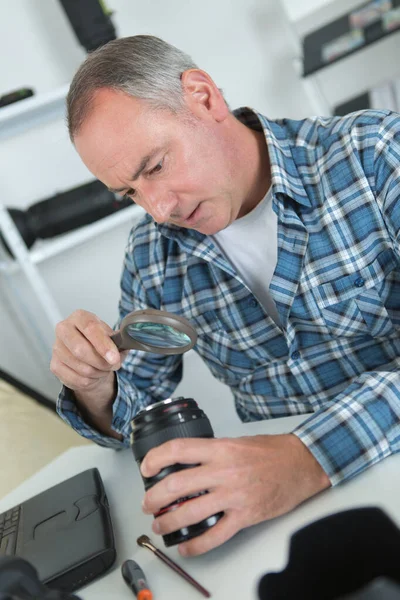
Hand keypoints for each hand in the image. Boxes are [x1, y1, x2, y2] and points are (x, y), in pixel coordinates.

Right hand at [51, 310, 126, 437]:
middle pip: (80, 349)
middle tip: (113, 365)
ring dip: (98, 372)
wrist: (90, 357)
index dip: (103, 345)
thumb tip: (129, 341)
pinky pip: (75, 379)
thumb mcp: (114, 338)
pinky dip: (90, 381)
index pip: (90, 328)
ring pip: (80, 367)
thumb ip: (121, 340)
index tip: (114, 358)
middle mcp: (64, 329)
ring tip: (104, 369)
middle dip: (101, 362)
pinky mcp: (54, 365)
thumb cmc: (102, 344)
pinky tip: (94, 375)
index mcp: (80, 317)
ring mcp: (56, 347)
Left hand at [141, 434, 330, 555]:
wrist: (302, 464)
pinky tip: (186, 547)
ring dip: (168, 522)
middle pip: (176, 485)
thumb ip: (212, 452)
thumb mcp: (236, 442)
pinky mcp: (245, 516)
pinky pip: (214, 536)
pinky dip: (196, 546)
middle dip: (154, 497)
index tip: (146, 468)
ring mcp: (234, 496)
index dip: (155, 459)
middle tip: (147, 503)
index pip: (178, 450)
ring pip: (190, 513)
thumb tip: (186, 464)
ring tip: (160, 524)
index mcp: (220, 449)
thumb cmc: (272, 451)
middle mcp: (224, 471)